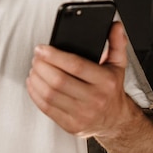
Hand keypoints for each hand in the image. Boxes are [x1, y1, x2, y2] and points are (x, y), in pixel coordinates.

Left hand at [26, 21, 136, 138]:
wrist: (116, 121)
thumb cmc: (112, 90)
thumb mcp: (118, 65)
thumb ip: (116, 43)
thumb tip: (115, 26)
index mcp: (106, 82)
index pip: (76, 65)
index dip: (54, 56)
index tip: (41, 49)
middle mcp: (95, 99)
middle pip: (59, 80)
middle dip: (42, 66)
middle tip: (36, 58)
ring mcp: (82, 115)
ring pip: (50, 94)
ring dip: (36, 79)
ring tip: (34, 69)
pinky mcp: (71, 125)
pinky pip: (46, 108)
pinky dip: (35, 94)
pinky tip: (34, 83)